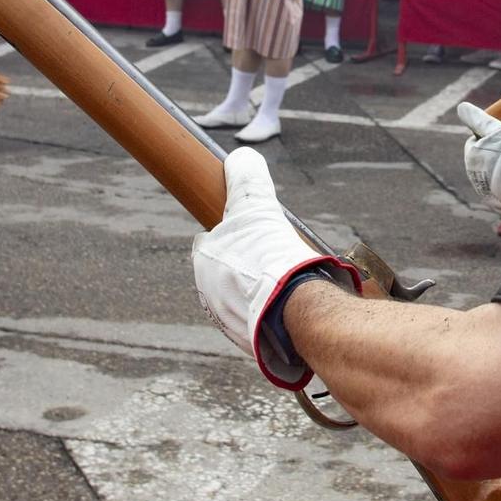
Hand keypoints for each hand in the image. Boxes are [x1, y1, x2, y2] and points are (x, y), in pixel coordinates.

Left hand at [191, 147, 361, 388]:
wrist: (295, 309)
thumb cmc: (271, 257)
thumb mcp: (258, 206)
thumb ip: (247, 179)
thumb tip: (241, 155)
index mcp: (204, 264)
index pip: (213, 243)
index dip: (236, 234)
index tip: (256, 234)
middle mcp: (210, 297)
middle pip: (230, 272)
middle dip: (250, 264)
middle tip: (277, 257)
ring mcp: (230, 324)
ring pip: (246, 299)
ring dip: (263, 291)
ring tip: (290, 282)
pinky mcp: (254, 344)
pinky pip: (262, 323)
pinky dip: (276, 315)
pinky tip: (294, 305)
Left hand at [455, 103, 500, 207]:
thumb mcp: (494, 128)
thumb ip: (476, 118)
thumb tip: (461, 107)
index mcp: (471, 157)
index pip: (475, 142)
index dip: (489, 138)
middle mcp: (474, 176)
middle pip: (483, 159)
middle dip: (494, 154)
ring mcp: (485, 191)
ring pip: (491, 174)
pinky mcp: (497, 203)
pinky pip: (500, 191)